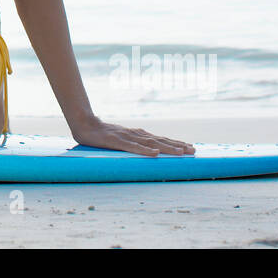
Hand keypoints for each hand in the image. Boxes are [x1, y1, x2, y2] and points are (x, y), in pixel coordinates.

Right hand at [70, 114, 195, 156]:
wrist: (84, 124)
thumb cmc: (103, 134)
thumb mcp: (122, 139)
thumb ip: (134, 143)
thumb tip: (149, 150)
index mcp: (138, 134)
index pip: (160, 139)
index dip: (176, 143)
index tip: (190, 147)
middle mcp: (136, 134)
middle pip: (160, 140)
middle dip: (177, 145)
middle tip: (193, 150)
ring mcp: (127, 137)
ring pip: (150, 143)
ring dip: (166, 147)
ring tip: (180, 152)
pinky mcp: (117, 141)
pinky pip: (132, 147)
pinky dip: (144, 150)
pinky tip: (154, 153)